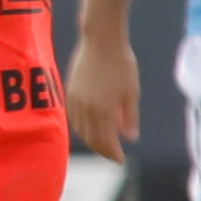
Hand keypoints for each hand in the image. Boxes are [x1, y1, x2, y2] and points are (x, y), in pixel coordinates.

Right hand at [64, 25, 140, 161]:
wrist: (101, 41)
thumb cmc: (122, 64)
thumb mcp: (131, 92)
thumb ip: (129, 117)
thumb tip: (129, 137)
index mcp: (103, 110)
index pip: (106, 141)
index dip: (113, 153)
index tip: (121, 160)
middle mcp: (86, 108)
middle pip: (91, 138)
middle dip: (102, 149)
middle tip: (113, 154)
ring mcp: (75, 100)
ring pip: (80, 129)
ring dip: (91, 139)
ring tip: (102, 142)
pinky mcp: (69, 92)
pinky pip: (73, 117)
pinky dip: (81, 127)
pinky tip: (90, 126)